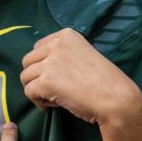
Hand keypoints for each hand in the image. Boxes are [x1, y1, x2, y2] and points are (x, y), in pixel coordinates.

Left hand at [20, 28, 141, 126]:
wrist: (115, 98)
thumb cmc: (104, 81)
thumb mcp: (84, 55)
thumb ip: (64, 55)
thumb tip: (41, 66)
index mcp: (66, 35)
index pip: (38, 48)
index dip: (44, 65)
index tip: (59, 77)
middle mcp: (56, 44)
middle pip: (27, 61)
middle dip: (36, 77)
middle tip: (54, 90)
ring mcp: (50, 62)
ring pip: (25, 77)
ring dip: (36, 89)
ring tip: (54, 98)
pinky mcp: (46, 81)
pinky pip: (29, 92)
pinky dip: (38, 102)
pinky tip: (54, 105)